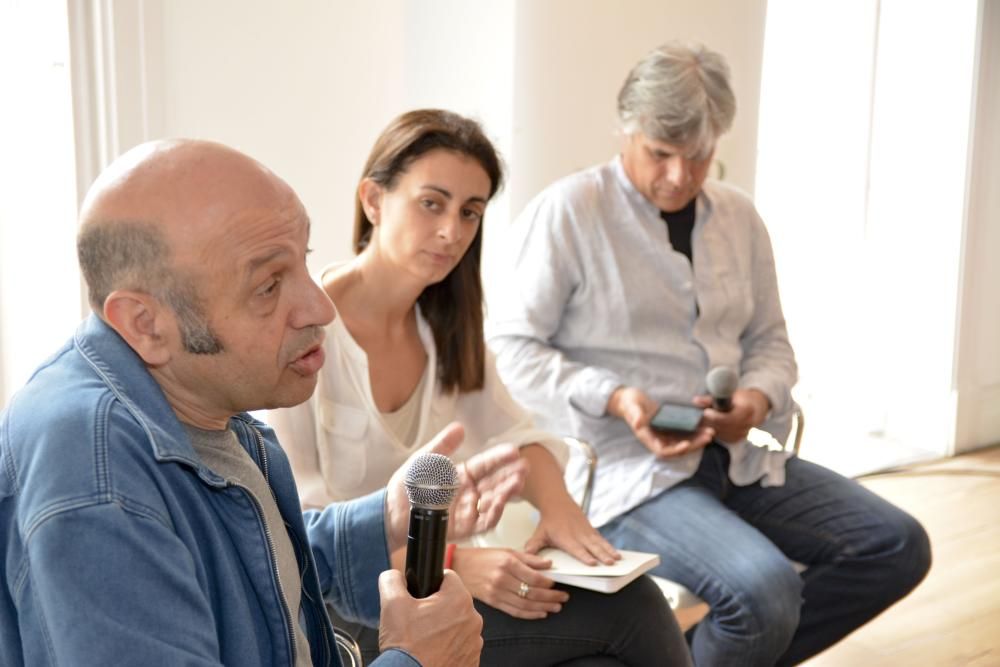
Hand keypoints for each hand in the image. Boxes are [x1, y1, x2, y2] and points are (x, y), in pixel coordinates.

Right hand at [378, 569, 482, 666]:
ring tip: (424, 640)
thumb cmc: (406, 647)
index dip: (431, 584)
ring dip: (444, 629)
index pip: (448, 577)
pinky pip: (461, 646)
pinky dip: (449, 648)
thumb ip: (392, 581)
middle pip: (453, 603)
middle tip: (418, 621)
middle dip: (437, 609)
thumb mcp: (391, 604)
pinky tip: (433, 652)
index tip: (421, 597)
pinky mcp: (472, 661)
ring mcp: (475, 643)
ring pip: (458, 625)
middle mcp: (473, 619)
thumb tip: (392, 576)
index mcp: (458, 599)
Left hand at [385, 422, 528, 551]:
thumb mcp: (425, 460)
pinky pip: (483, 522)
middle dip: (510, 475)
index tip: (514, 451)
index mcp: (462, 475)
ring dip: (507, 493)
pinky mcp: (464, 528)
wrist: (391, 512)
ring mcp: (468, 511)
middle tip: (524, 467)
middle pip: (495, 483)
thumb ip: (443, 446)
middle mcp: (469, 493)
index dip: (500, 458)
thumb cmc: (407, 486)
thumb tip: (459, 428)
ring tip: (517, 482)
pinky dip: (494, 514)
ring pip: (493, 501)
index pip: (486, 465)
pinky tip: (501, 503)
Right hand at [451, 547, 568, 619]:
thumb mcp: (506, 551)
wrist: (459, 567)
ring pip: (525, 604)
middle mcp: (502, 578)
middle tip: (562, 597)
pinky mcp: (493, 602)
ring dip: (543, 607)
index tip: (556, 584)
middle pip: (532, 592)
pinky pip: (515, 611)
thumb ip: (529, 558)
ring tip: (555, 607)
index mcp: (507, 563)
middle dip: (551, 597)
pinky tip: (540, 613)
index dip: (548, 583)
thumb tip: (548, 564)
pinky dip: (529, 614)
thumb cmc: (481, 557)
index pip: (534, 577)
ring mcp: (497, 592)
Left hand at [523, 500, 619, 565]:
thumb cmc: (549, 521)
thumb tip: (525, 555)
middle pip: (591, 546)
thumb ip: (533, 546)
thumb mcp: (539, 533)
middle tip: (610, 563)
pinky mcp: (591, 530)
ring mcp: (586, 531)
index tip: (593, 563)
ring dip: (609, 551)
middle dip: (601, 555)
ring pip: (599, 543)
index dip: (584, 556)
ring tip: (617, 559)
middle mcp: (577, 534)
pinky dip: (609, 546)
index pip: (576, 549)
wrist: (558, 502)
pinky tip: (616, 553)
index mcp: (565, 537)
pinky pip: (601, 539)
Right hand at [607, 386, 713, 458]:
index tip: (687, 444)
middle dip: (693, 445)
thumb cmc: (629, 403)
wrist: (629, 400)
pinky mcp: (668, 428)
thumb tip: (639, 423)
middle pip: (677, 449)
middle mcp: (657, 439)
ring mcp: (663, 435)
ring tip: (710, 432)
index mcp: (647, 437)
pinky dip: (694, 432)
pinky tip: (704, 427)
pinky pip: (683, 434)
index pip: (663, 451)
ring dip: (697, 440)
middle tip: (708, 437)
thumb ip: (636, 415)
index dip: (675, 450)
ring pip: (682, 442)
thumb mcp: (632, 407)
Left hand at [694, 388, 769, 443]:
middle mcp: (747, 424)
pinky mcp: (736, 439)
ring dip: (709, 427)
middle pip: (724, 426)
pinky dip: (713, 431)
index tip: (705, 412)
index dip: (717, 416)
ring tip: (699, 419)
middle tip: (697, 416)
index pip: (730, 418)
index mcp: (747, 410)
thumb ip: (711, 399)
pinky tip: (705, 425)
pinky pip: (721, 437)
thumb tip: (695, 400)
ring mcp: (742, 434)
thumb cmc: (738, 398)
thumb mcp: (727, 394)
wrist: (753, 407)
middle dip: (709, 422)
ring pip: (721, 433)